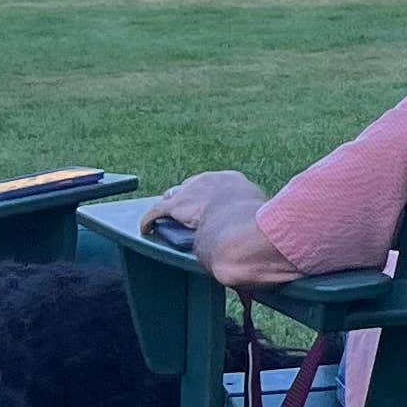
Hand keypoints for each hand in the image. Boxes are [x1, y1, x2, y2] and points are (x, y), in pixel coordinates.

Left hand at [148, 170, 262, 229]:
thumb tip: (258, 224)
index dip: (211, 195)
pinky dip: (150, 220)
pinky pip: (157, 211)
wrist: (239, 223)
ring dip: (170, 206)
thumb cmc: (256, 221)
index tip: (212, 204)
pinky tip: (146, 228)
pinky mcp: (174, 205)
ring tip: (167, 217)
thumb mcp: (259, 212)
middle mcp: (209, 179)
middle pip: (192, 186)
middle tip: (190, 212)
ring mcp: (191, 190)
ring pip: (174, 196)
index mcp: (232, 179)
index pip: (216, 184)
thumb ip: (254, 214)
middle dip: (189, 197)